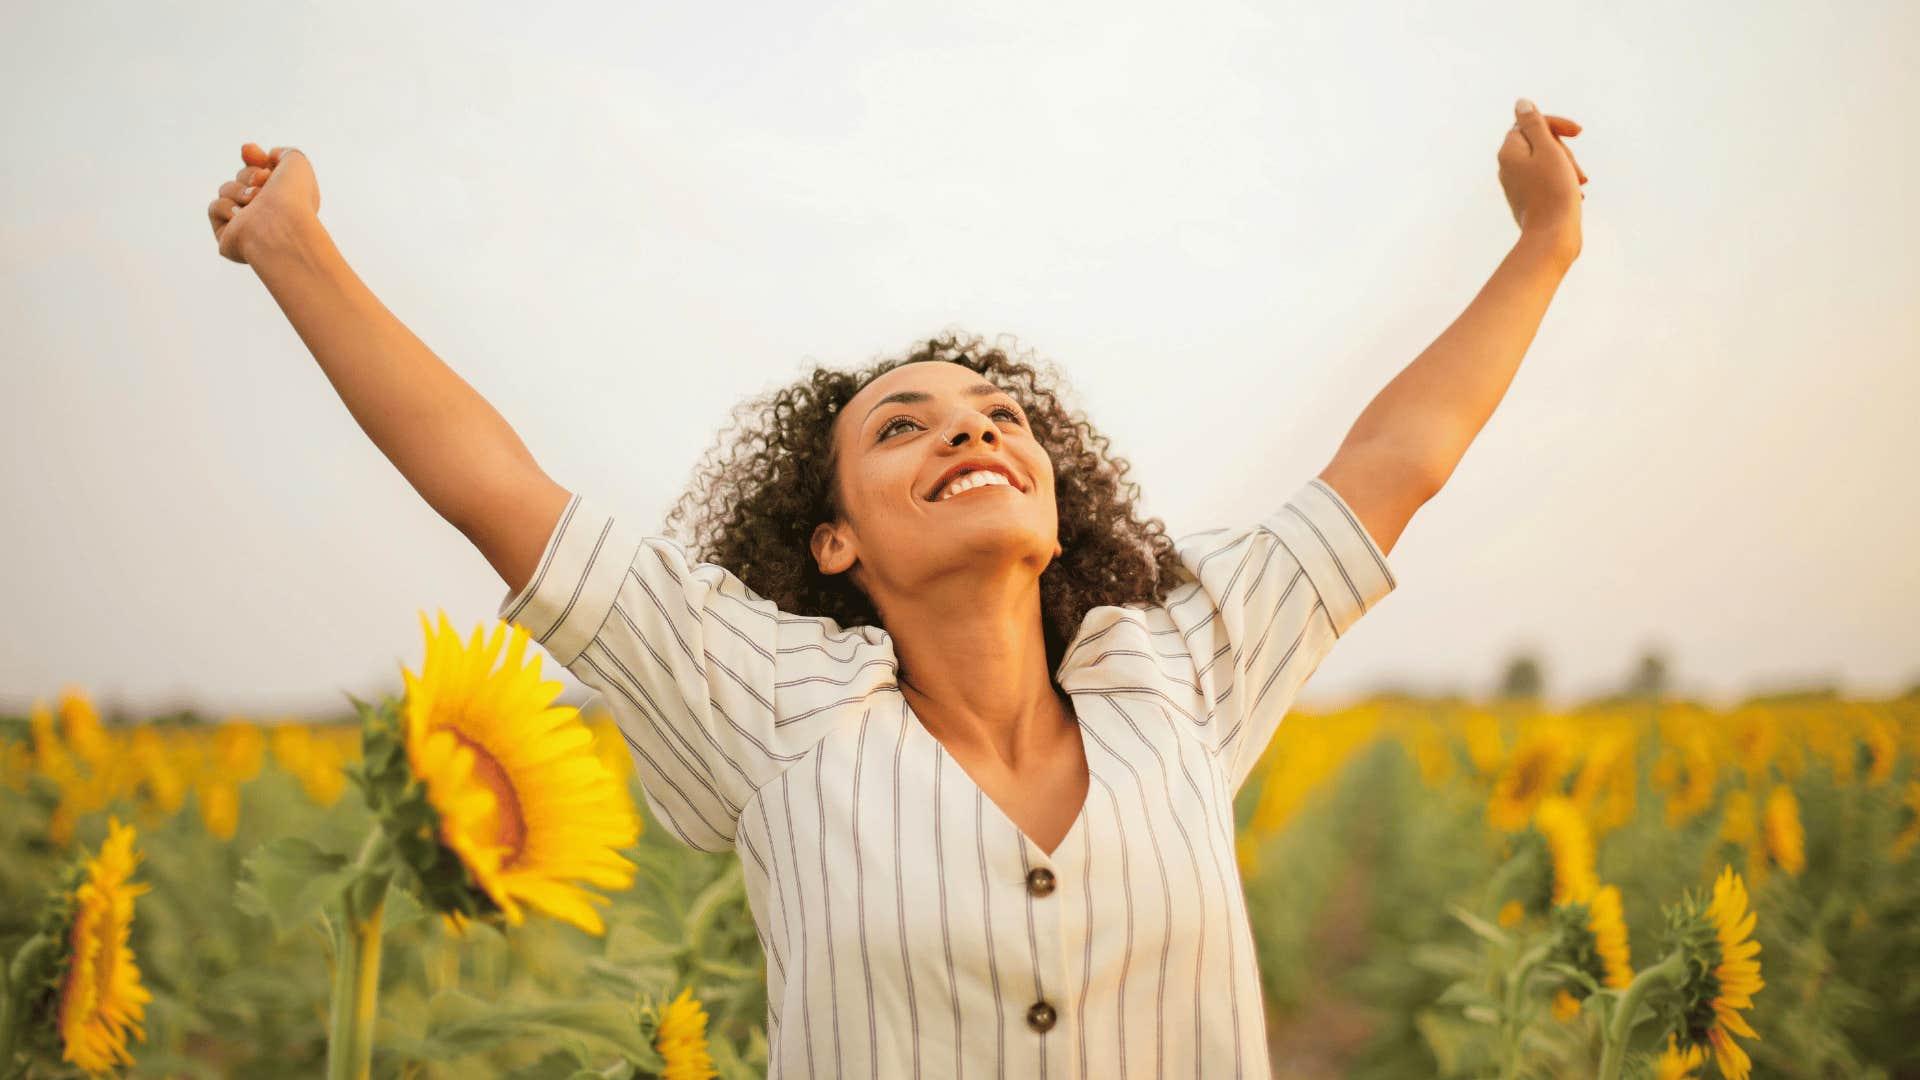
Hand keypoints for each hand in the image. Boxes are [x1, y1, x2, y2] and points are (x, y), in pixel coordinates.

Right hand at [208, 142, 321, 264]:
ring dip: (238, 190)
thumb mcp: (295, 162)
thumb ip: (283, 153)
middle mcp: (268, 213)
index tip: (252, 151)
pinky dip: (226, 207)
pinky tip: (240, 217)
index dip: (254, 159)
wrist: (282, 224)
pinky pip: (215, 208)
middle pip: (242, 176)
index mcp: (286, 198)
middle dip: (249, 174)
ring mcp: (247, 225)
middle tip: (262, 181)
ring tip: (254, 199)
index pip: (262, 172)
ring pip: (226, 189)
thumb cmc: (294, 195)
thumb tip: (267, 157)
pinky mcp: (228, 237)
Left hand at [1498, 99, 1585, 259]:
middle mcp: (1507, 167)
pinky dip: (1563, 183)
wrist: (1552, 237)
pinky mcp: (1528, 199)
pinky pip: (1548, 181)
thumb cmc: (1553, 191)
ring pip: (1548, 162)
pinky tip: (1576, 195)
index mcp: (1508, 152)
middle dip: (1563, 151)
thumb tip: (1521, 104)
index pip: (1531, 123)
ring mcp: (1517, 184)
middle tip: (1575, 170)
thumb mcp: (1547, 150)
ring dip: (1567, 168)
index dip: (1556, 124)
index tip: (1578, 132)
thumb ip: (1534, 124)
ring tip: (1579, 184)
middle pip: (1540, 143)